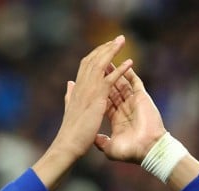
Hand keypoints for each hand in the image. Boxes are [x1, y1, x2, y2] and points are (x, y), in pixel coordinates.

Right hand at [33, 35, 132, 189]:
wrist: (68, 144)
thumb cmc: (69, 132)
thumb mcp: (69, 108)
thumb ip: (70, 95)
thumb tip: (69, 84)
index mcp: (77, 89)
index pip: (87, 65)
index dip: (96, 55)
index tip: (106, 47)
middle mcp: (82, 86)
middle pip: (94, 60)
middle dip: (106, 48)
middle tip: (117, 39)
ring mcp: (88, 91)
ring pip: (101, 65)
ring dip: (112, 52)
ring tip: (122, 41)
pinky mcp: (97, 98)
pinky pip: (110, 79)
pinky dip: (120, 70)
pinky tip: (130, 62)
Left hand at [95, 68, 166, 163]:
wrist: (148, 150)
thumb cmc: (130, 152)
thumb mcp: (110, 148)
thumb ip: (101, 142)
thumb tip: (94, 138)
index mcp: (115, 118)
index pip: (103, 100)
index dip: (96, 91)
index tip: (87, 83)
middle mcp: (124, 108)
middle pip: (111, 88)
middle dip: (103, 77)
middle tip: (96, 65)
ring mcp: (133, 102)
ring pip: (121, 82)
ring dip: (114, 71)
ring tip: (107, 60)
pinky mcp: (142, 98)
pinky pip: (135, 82)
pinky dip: (129, 73)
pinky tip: (124, 63)